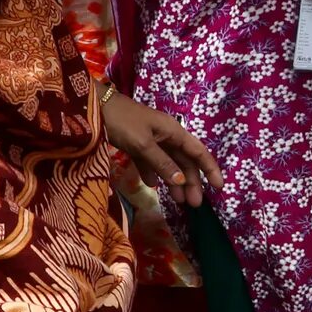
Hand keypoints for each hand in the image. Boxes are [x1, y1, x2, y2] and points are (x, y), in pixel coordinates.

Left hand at [101, 89, 221, 206]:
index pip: (198, 152)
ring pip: (169, 163)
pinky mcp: (137, 144)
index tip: (219, 187)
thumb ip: (162, 163)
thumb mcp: (143, 144)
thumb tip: (182, 182)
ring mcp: (152, 140)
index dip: (210, 169)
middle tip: (194, 204)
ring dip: (174, 181)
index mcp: (173, 132)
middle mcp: (166, 136)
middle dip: (191, 182)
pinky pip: (150, 162)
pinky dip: (153, 173)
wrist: (93, 108)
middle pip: (185, 161)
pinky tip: (153, 185)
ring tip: (178, 201)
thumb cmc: (122, 121)